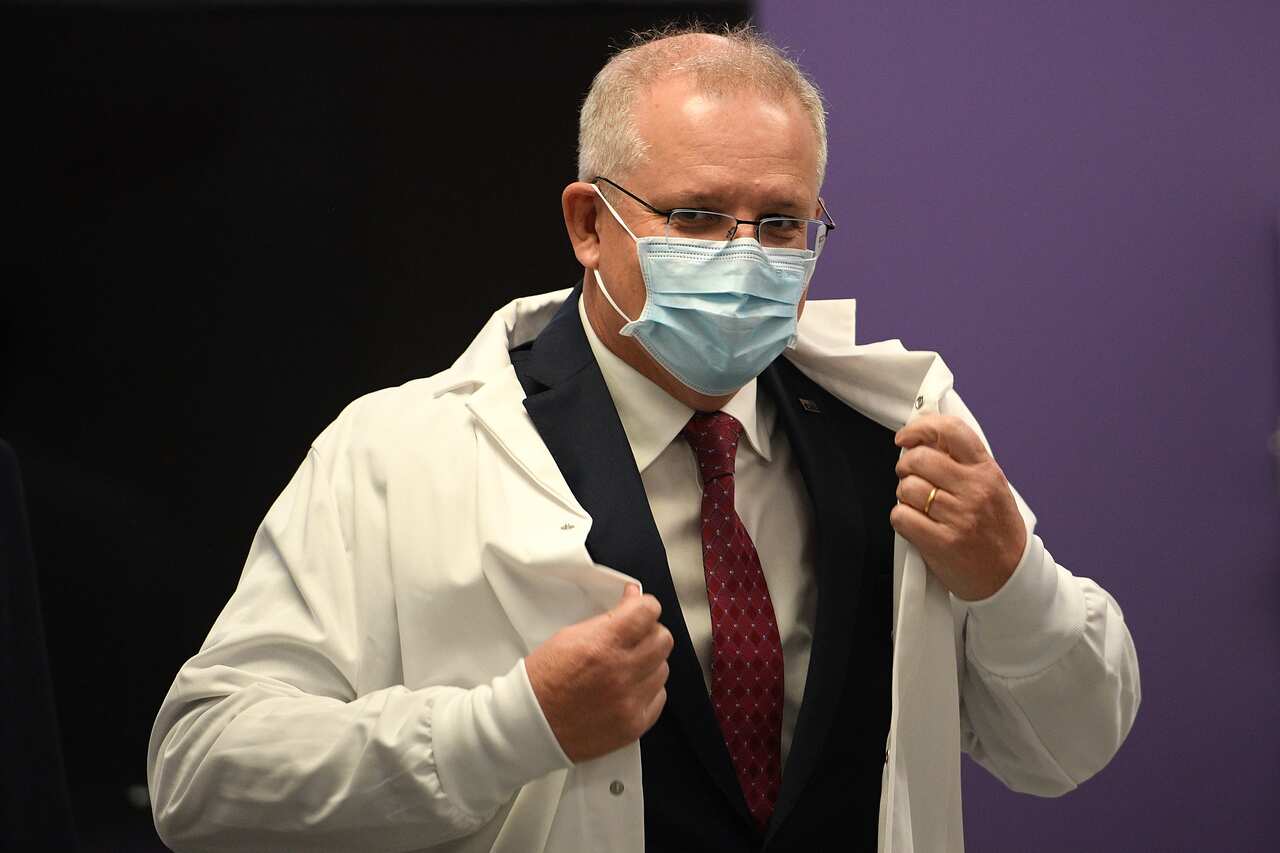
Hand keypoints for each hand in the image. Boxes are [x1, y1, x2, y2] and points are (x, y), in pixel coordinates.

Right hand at [525, 584, 672, 762]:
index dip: (644, 605)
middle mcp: (620, 673)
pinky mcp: (634, 725)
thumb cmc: (543, 680)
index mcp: (601, 645)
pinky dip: (647, 690)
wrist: (529, 725)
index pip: (647, 611)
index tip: (638, 607)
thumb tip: (633, 602)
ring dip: (649, 663)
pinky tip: (628, 688)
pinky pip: (659, 697)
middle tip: (634, 636)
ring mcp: (629, 702)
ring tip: (626, 666)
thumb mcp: (568, 636)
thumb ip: (607, 620)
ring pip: (663, 668)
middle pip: (663, 639)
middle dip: (650, 632)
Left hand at [890, 414, 1026, 600]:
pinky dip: (901, 519)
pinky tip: (915, 523)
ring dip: (904, 496)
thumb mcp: (992, 488)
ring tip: (918, 505)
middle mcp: (974, 490)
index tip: (906, 437)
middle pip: (919, 459)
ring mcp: (958, 516)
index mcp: (987, 472)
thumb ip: (963, 464)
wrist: (1011, 577)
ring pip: (906, 488)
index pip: (952, 431)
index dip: (920, 428)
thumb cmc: (997, 531)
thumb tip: (924, 442)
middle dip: (905, 467)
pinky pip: (901, 516)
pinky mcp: (942, 542)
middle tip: (910, 478)